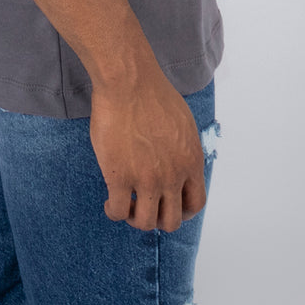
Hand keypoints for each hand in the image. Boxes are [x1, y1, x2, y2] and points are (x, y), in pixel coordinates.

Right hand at [89, 71, 206, 231]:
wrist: (128, 81)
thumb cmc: (152, 93)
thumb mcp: (183, 124)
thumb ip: (184, 150)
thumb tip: (179, 163)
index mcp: (190, 162)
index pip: (195, 204)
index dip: (181, 211)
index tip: (167, 204)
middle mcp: (172, 176)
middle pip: (170, 221)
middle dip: (156, 217)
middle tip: (143, 205)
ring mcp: (146, 179)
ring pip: (144, 222)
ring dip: (134, 217)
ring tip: (126, 204)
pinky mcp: (119, 177)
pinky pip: (117, 211)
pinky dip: (113, 212)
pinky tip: (109, 200)